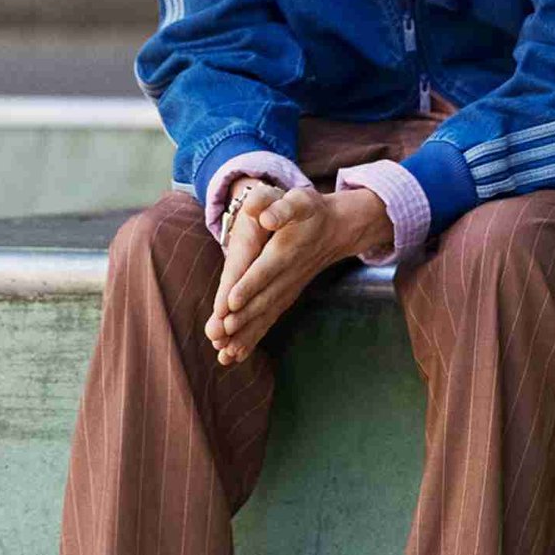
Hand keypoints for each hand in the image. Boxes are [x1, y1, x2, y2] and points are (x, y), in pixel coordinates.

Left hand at [206, 184, 388, 366]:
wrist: (335, 229)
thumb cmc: (308, 210)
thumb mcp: (296, 199)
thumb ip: (278, 205)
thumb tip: (263, 214)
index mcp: (286, 248)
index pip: (266, 269)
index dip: (249, 285)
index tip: (231, 303)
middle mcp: (288, 274)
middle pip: (264, 299)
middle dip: (242, 319)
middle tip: (219, 336)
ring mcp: (288, 288)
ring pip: (266, 314)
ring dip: (246, 335)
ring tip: (225, 355)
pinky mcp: (286, 297)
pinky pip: (269, 319)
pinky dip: (253, 337)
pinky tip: (236, 355)